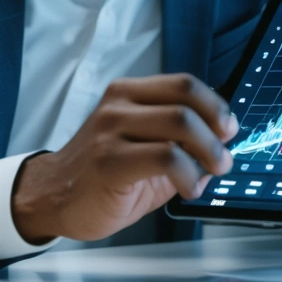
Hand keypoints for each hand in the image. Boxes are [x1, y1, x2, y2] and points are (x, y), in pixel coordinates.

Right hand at [10, 74, 237, 242]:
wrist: (54, 196)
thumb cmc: (103, 174)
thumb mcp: (142, 144)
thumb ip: (176, 137)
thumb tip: (222, 138)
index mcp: (129, 93)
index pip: (184, 84)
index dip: (215, 106)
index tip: (227, 129)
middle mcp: (118, 105)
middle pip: (186, 103)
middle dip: (216, 134)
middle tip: (223, 159)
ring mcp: (111, 131)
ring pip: (179, 125)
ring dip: (208, 153)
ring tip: (209, 174)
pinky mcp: (109, 161)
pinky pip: (165, 158)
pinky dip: (189, 175)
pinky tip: (189, 188)